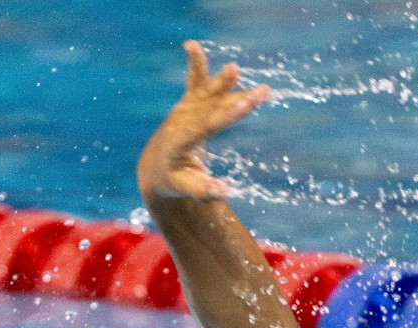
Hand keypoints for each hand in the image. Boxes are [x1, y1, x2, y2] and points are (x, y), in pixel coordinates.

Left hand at [138, 41, 270, 200]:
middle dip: (237, 100)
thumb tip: (223, 191)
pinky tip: (190, 45)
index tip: (246, 105)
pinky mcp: (187, 103)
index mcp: (181, 142)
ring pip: (207, 93)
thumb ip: (202, 188)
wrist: (156, 166)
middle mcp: (182, 121)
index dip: (228, 115)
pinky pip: (193, 81)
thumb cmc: (173, 180)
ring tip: (235, 69)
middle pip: (212, 108)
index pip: (208, 126)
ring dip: (224, 82)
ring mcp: (184, 110)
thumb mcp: (185, 188)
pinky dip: (195, 63)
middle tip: (261, 93)